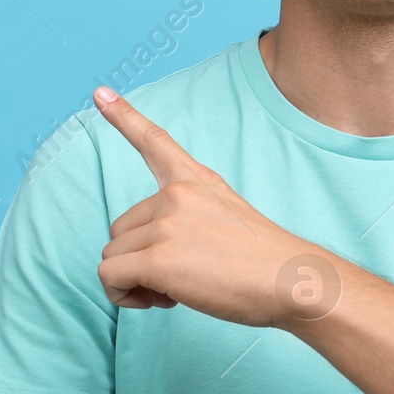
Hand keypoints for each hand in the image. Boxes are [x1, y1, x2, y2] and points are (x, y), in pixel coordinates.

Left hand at [91, 85, 340, 328]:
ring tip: (176, 290)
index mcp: (195, 181)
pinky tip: (157, 300)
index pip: (153, 141)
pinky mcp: (159, 258)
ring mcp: (167, 223)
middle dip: (139, 259)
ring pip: (113, 255)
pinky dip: (122, 294)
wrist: (293, 282)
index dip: (123, 116)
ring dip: (134, 281)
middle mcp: (177, 194)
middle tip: (178, 278)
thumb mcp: (228, 217)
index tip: (100, 93)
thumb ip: (189, 217)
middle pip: (120, 229)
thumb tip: (152, 247)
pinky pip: (109, 276)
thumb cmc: (264, 263)